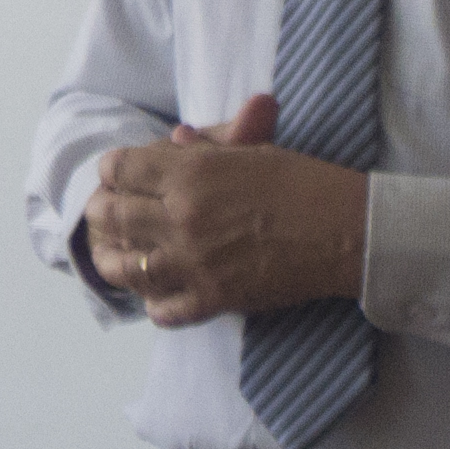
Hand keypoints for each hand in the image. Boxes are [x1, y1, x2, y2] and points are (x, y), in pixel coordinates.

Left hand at [84, 95, 370, 327]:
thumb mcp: (254, 151)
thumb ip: (207, 146)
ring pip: (125, 267)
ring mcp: (195, 263)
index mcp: (192, 173)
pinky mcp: (213, 299)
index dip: (113, 170)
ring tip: (116, 254)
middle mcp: (183, 217)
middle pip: (112, 215)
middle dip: (102, 211)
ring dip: (114, 259)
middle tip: (103, 212)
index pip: (120, 168)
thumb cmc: (305, 183)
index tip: (117, 175)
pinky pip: (161, 309)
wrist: (348, 232)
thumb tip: (173, 139)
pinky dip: (154, 302)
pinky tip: (158, 292)